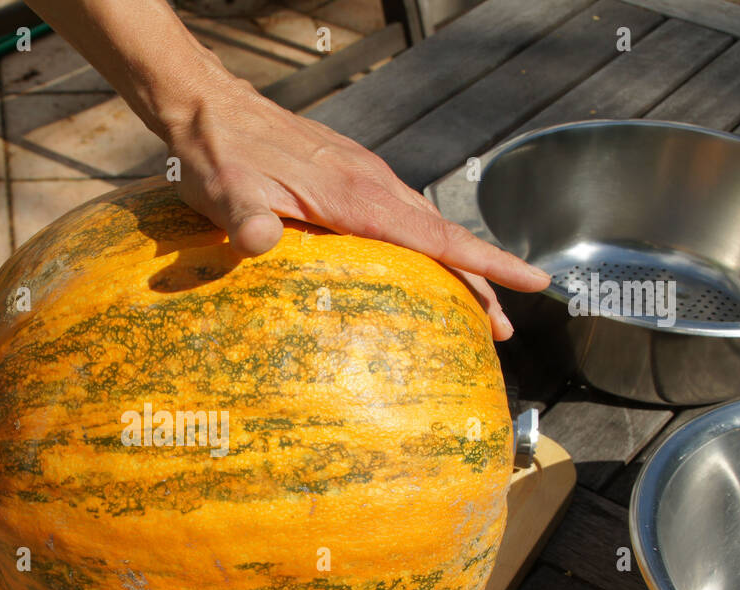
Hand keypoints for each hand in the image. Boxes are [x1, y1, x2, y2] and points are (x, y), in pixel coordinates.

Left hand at [162, 80, 549, 339]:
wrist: (208, 107)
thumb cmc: (218, 154)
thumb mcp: (227, 192)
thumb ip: (245, 218)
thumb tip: (260, 239)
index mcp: (355, 194)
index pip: (436, 236)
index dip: (485, 263)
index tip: (531, 284)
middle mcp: (370, 183)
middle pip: (441, 239)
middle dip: (480, 282)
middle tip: (502, 331)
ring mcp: (361, 177)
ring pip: (424, 226)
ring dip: (455, 266)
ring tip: (475, 308)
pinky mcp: (346, 176)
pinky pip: (401, 215)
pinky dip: (425, 244)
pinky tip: (418, 265)